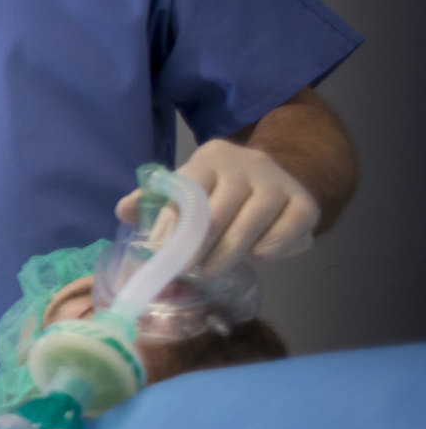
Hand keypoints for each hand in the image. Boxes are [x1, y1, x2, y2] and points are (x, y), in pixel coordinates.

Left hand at [115, 141, 318, 273]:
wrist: (281, 177)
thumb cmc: (221, 189)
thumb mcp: (189, 186)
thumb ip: (156, 200)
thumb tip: (123, 211)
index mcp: (212, 157)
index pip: (189, 187)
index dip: (173, 222)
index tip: (159, 251)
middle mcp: (248, 164)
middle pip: (218, 210)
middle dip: (197, 245)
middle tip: (184, 269)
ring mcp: (278, 183)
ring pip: (251, 222)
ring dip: (228, 253)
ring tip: (210, 271)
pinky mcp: (304, 203)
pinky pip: (287, 230)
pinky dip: (270, 247)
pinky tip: (256, 256)